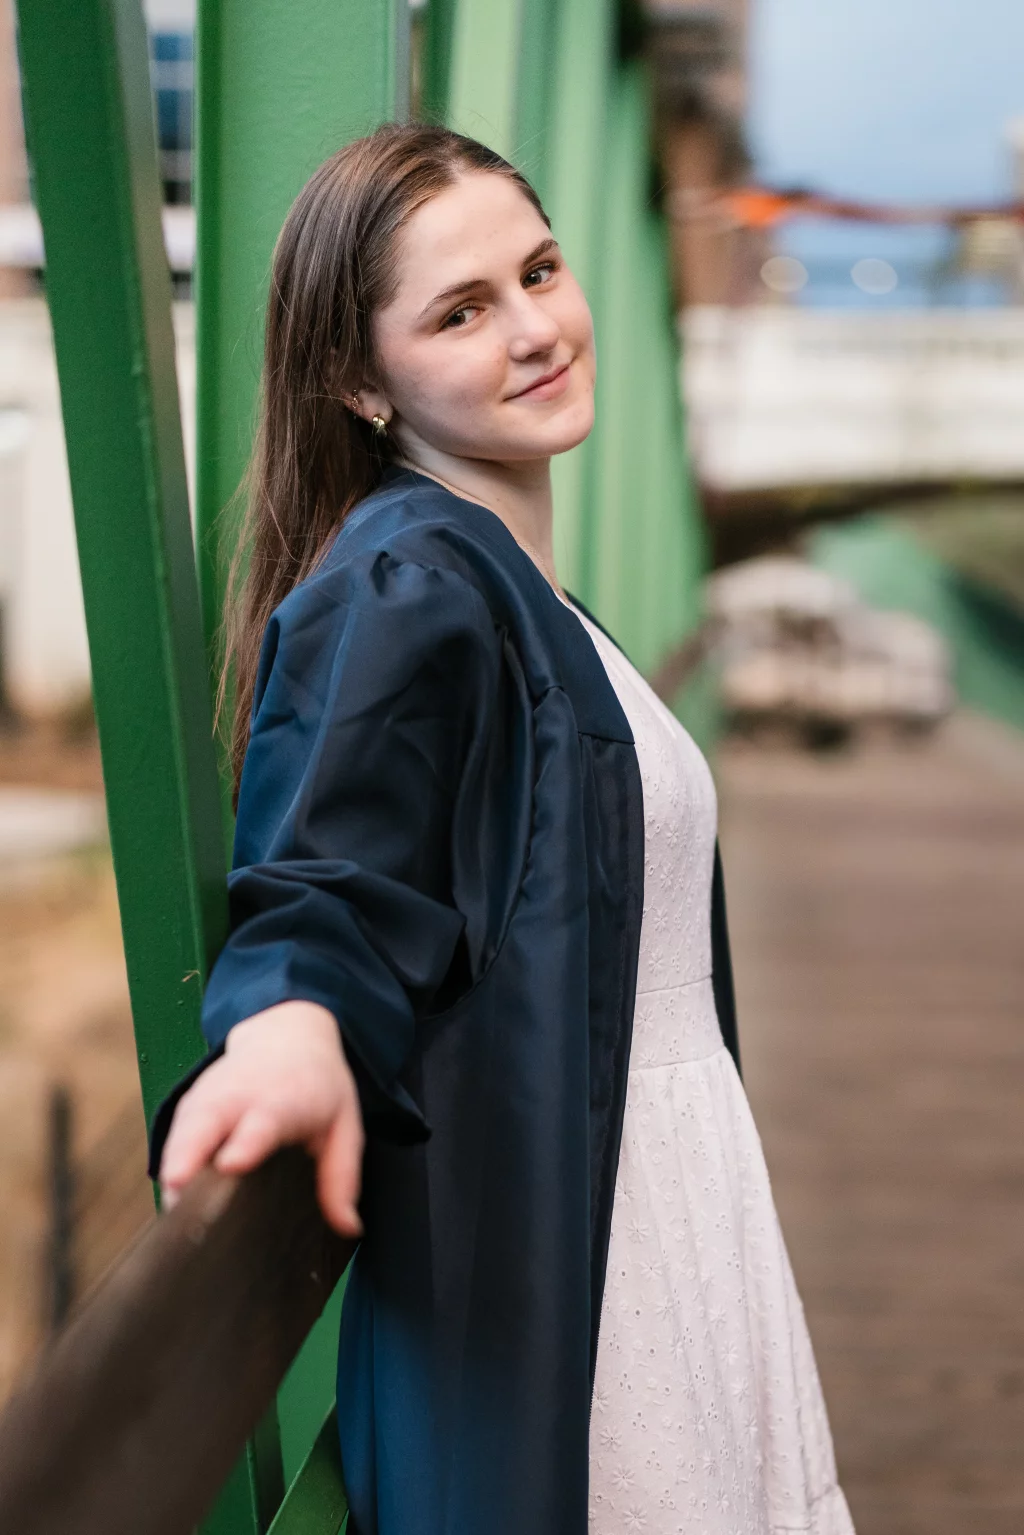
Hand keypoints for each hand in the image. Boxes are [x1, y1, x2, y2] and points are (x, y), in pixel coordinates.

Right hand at [158, 1000, 364, 1236]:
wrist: (288, 1032)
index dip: (247, 1142)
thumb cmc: (318, 1086)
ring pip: (184, 1129)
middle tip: (177, 1191)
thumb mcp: (345, 1123)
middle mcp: (241, 1094)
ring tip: (172, 1213)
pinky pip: (175, 1134)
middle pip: (208, 1120)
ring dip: (174, 1164)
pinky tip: (172, 1200)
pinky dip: (170, 1163)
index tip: (232, 1163)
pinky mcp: (192, 1104)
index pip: (263, 1121)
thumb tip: (348, 1227)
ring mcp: (211, 1096)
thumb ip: (341, 1176)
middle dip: (189, 1152)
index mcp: (284, 1098)